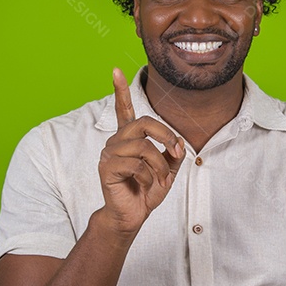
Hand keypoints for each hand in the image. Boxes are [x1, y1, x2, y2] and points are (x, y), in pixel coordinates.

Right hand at [97, 68, 184, 234]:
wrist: (132, 215)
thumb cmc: (146, 190)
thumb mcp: (167, 169)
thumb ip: (173, 153)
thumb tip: (177, 142)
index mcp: (128, 137)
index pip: (123, 109)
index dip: (120, 90)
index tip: (115, 70)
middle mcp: (116, 141)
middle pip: (145, 123)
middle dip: (167, 136)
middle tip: (176, 152)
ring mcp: (109, 153)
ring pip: (143, 147)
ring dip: (159, 165)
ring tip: (160, 180)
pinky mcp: (107, 168)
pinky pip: (136, 165)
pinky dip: (149, 178)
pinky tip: (146, 186)